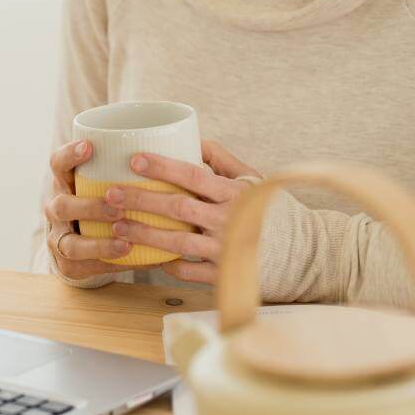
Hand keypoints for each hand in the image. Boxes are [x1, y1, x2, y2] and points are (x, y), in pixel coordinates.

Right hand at [43, 139, 135, 279]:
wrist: (80, 244)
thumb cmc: (101, 202)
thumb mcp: (100, 182)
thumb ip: (124, 168)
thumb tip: (179, 147)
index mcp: (64, 183)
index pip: (58, 164)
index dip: (70, 155)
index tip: (90, 146)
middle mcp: (56, 209)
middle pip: (62, 205)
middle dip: (90, 207)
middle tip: (117, 207)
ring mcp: (59, 239)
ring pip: (72, 244)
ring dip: (100, 243)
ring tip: (126, 243)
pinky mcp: (70, 265)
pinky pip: (89, 267)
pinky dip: (113, 264)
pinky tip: (137, 260)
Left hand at [104, 139, 263, 284]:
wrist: (303, 254)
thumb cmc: (272, 210)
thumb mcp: (253, 179)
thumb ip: (222, 159)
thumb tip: (193, 139)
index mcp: (235, 193)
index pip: (193, 175)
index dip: (163, 167)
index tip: (134, 159)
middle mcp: (229, 221)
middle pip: (178, 208)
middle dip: (141, 200)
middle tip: (111, 194)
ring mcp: (225, 251)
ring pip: (177, 242)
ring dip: (144, 233)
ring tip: (117, 226)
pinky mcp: (224, 276)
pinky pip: (189, 272)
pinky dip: (168, 264)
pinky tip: (149, 256)